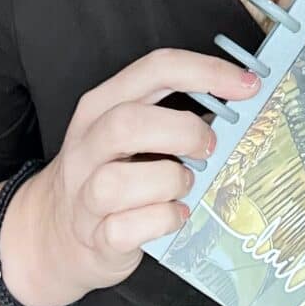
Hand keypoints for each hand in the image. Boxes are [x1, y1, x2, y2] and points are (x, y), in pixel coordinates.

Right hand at [0, 47, 259, 305]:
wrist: (55, 235)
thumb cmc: (114, 171)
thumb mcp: (133, 130)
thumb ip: (174, 110)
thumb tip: (243, 99)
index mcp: (103, 103)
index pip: (156, 68)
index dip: (208, 72)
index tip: (249, 85)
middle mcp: (87, 143)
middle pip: (128, 122)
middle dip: (183, 131)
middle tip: (209, 146)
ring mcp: (83, 192)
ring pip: (118, 181)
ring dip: (170, 182)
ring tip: (185, 185)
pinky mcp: (93, 237)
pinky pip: (125, 228)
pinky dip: (162, 220)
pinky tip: (176, 215)